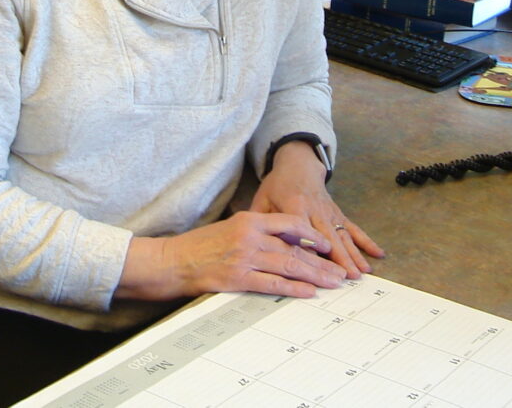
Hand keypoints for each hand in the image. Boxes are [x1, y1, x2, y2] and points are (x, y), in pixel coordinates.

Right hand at [117, 211, 347, 301]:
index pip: (290, 224)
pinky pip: (272, 284)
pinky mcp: (237, 279)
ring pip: (288, 266)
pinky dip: (293, 289)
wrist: (171, 261)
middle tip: (340, 272)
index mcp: (249, 219)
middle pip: (295, 249)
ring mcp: (244, 258)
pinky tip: (308, 292)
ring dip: (314, 276)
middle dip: (321, 262)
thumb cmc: (198, 246)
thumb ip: (254, 231)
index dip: (312, 235)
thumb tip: (282, 242)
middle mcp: (250, 236)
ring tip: (333, 283)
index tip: (327, 245)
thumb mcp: (229, 228)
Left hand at [251, 141, 384, 279]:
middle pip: (328, 237)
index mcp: (294, 206)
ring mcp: (329, 213)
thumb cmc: (277, 186)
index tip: (317, 269)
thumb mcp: (262, 200)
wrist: (298, 165)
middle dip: (339, 258)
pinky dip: (366, 241)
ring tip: (362, 273)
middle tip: (347, 278)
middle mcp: (316, 210)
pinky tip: (378, 254)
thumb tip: (253, 245)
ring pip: (343, 235)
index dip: (310, 249)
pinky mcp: (338, 214)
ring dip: (354, 255)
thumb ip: (259, 221)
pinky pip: (353, 228)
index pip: (303, 230)